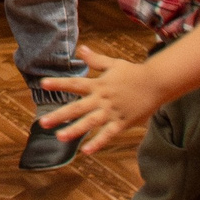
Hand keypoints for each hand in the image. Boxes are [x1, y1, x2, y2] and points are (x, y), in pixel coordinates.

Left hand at [35, 47, 166, 153]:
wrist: (156, 84)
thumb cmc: (133, 73)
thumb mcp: (113, 64)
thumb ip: (95, 60)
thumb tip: (80, 48)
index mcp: (99, 84)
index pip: (75, 84)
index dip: (59, 84)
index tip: (43, 84)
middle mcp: (102, 99)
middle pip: (78, 108)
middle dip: (60, 115)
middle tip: (42, 123)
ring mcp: (112, 112)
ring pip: (90, 123)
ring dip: (75, 130)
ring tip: (60, 137)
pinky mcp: (122, 123)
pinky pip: (108, 134)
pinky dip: (98, 143)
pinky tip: (86, 151)